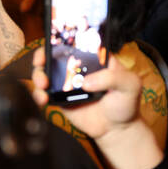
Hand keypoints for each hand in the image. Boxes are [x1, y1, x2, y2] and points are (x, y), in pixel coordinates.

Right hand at [31, 44, 161, 168]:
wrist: (116, 130)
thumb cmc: (125, 103)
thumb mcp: (130, 85)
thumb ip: (113, 78)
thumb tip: (86, 82)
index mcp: (93, 57)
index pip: (74, 42)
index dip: (60, 39)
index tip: (52, 43)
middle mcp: (77, 67)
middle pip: (53, 54)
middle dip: (41, 56)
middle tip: (41, 63)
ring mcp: (66, 82)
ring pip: (44, 72)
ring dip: (37, 75)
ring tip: (42, 85)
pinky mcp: (59, 98)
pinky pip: (44, 93)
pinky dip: (38, 94)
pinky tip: (42, 99)